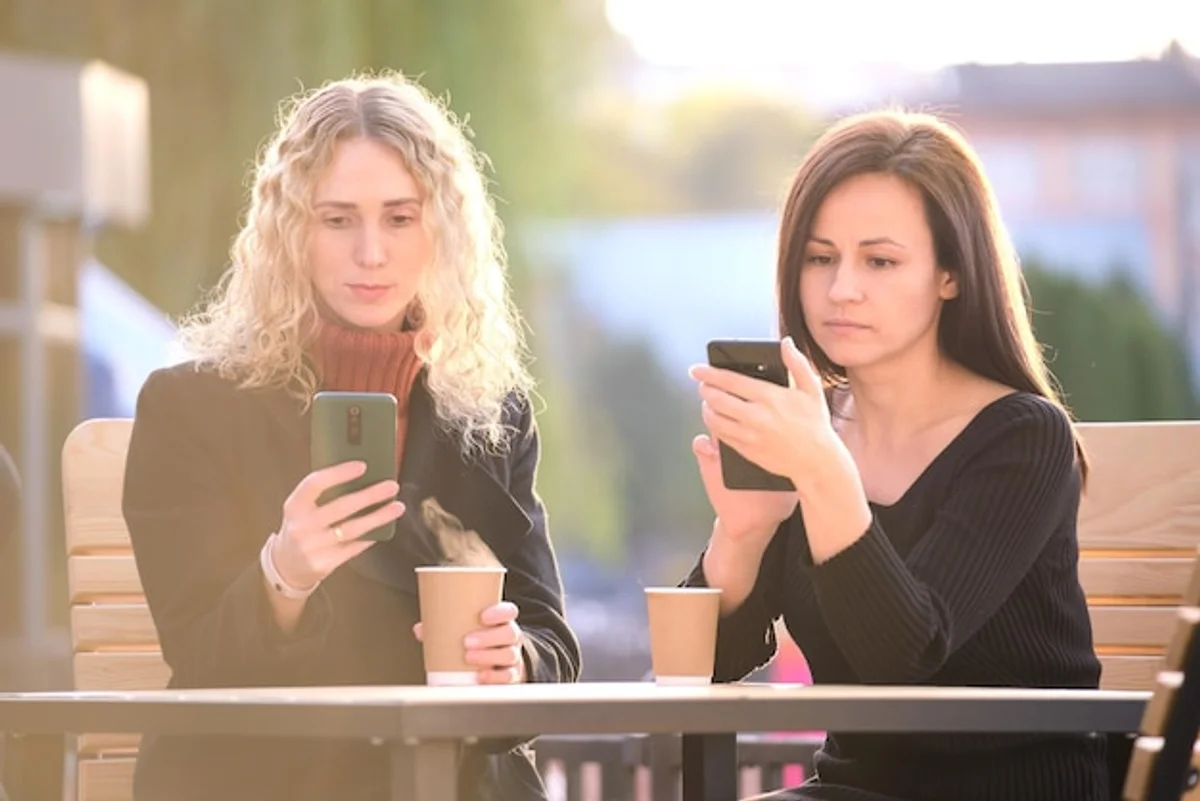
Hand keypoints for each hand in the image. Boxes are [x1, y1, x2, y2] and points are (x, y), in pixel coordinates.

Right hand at [273, 461, 404, 588]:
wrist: (286, 565)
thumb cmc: (301, 527)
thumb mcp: (301, 508)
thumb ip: (323, 493)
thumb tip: (362, 475)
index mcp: (295, 506)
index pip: (315, 484)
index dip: (339, 473)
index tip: (362, 466)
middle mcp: (302, 526)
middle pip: (341, 507)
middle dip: (370, 495)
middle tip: (391, 486)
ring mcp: (313, 547)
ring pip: (352, 529)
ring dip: (378, 517)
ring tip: (397, 507)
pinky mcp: (325, 563)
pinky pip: (354, 547)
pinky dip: (371, 536)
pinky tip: (384, 527)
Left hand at [413, 601, 525, 684]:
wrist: (494, 664)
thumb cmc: (477, 642)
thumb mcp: (464, 630)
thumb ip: (444, 627)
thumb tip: (421, 629)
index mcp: (501, 621)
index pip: (508, 611)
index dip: (499, 613)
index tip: (483, 617)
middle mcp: (510, 637)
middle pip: (509, 633)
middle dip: (488, 637)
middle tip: (467, 642)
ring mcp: (512, 656)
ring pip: (509, 654)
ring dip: (489, 656)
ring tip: (469, 658)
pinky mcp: (511, 675)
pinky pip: (509, 676)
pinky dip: (495, 677)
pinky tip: (481, 676)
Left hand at [690, 337, 839, 527]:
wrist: (817, 461)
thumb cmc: (815, 425)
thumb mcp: (811, 389)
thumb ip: (797, 363)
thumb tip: (786, 343)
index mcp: (769, 397)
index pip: (730, 381)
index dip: (709, 374)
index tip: (696, 370)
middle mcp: (756, 416)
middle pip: (716, 399)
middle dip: (704, 390)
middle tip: (702, 385)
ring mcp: (749, 435)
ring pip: (714, 419)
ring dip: (706, 408)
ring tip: (708, 402)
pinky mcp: (746, 451)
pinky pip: (721, 437)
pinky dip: (714, 426)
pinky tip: (718, 420)